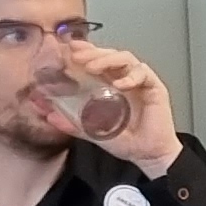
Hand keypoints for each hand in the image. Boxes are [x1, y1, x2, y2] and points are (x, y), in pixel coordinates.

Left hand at [59, 40, 185, 175]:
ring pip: (124, 58)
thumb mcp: (94, 132)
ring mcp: (139, 82)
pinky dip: (131, 76)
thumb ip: (74, 124)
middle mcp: (124, 79)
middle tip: (76, 55)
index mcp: (109, 85)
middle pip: (109, 55)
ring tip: (92, 67)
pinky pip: (143, 73)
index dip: (83, 52)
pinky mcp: (154, 87)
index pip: (96, 61)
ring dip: (107, 59)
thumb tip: (50, 117)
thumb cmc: (127, 141)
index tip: (67, 49)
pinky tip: (120, 84)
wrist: (149, 156)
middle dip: (92, 52)